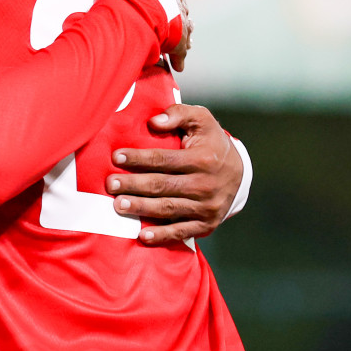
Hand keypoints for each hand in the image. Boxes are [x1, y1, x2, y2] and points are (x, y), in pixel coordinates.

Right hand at [99, 0, 192, 69]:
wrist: (139, 3)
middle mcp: (175, 0)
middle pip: (176, 8)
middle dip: (171, 15)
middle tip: (163, 24)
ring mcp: (180, 20)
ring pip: (183, 28)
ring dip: (177, 36)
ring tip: (170, 45)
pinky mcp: (181, 39)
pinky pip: (181, 51)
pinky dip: (179, 57)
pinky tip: (176, 65)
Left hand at [106, 103, 241, 243]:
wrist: (240, 173)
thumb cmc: (211, 142)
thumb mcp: (201, 119)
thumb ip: (178, 114)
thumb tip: (154, 122)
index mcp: (202, 159)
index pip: (164, 159)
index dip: (139, 158)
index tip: (116, 157)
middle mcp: (205, 185)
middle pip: (162, 185)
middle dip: (134, 185)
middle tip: (111, 184)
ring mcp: (206, 207)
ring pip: (168, 208)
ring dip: (141, 208)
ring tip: (118, 206)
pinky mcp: (206, 224)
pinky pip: (182, 231)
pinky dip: (162, 235)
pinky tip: (143, 236)